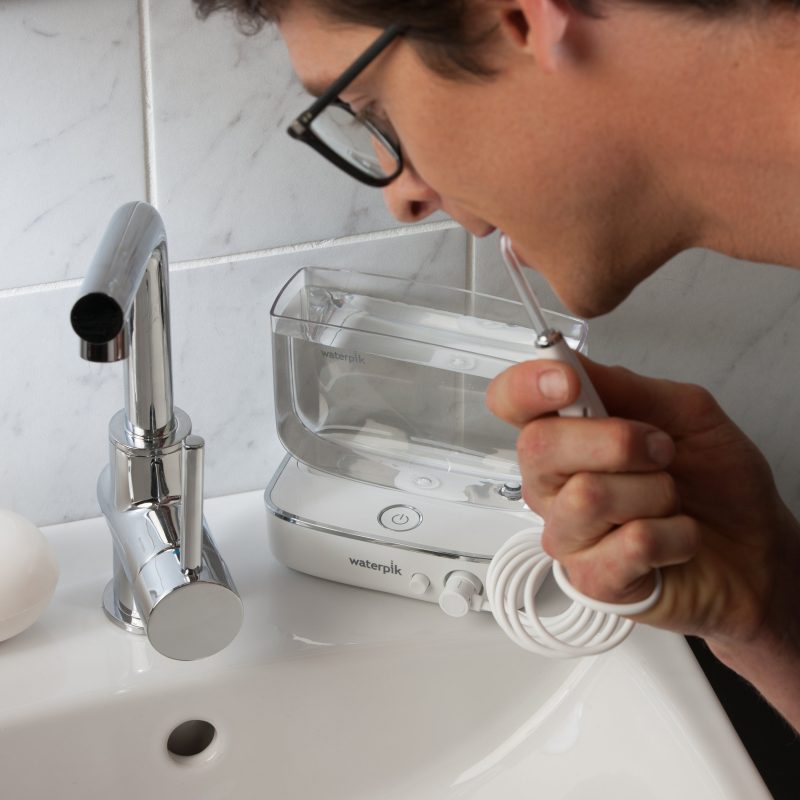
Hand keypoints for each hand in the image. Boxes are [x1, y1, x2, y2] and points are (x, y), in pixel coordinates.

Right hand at [486, 357, 799, 648]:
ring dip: (654, 491)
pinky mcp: (593, 580)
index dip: (526, 387)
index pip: (511, 402)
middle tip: (660, 450)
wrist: (755, 552)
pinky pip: (629, 542)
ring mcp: (568, 534)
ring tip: (669, 500)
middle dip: (616, 441)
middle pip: (538, 447)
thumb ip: (627, 387)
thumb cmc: (716, 485)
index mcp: (567, 435)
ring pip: (587, 496)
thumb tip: (572, 364)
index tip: (567, 382)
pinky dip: (675, 533)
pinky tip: (676, 538)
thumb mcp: (687, 413)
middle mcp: (554, 484)